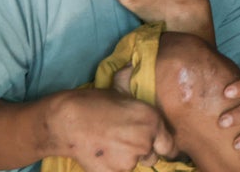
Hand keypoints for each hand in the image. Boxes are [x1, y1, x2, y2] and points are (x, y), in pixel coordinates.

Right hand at [54, 88, 173, 171]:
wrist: (69, 121)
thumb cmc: (94, 103)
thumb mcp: (122, 93)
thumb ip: (138, 100)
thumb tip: (138, 77)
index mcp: (153, 122)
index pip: (170, 146)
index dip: (162, 147)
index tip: (155, 147)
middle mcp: (146, 142)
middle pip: (150, 156)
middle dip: (141, 151)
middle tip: (123, 141)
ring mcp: (130, 161)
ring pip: (133, 164)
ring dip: (124, 158)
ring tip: (108, 145)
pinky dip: (111, 166)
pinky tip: (101, 154)